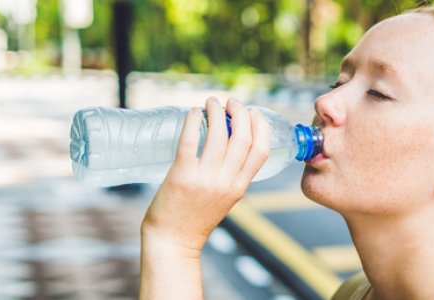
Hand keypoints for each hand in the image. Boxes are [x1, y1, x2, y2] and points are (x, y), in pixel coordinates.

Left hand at [141, 97, 269, 252]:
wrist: (173, 241)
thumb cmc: (196, 219)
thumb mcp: (225, 198)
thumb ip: (232, 175)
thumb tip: (230, 144)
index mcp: (240, 186)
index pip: (261, 150)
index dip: (260, 126)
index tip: (252, 112)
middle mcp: (226, 181)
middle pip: (242, 137)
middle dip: (239, 112)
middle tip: (230, 102)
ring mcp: (204, 179)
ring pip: (218, 134)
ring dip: (216, 111)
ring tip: (211, 102)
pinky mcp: (182, 176)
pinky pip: (190, 141)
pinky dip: (193, 121)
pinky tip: (193, 112)